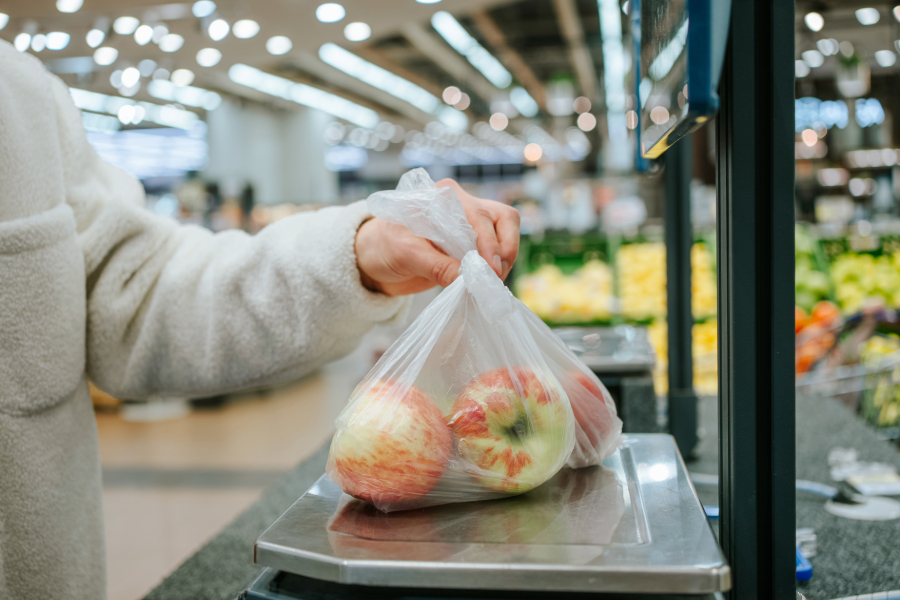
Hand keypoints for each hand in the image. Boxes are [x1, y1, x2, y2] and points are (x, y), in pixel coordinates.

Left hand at [355, 179, 519, 295]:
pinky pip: (496, 251)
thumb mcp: (405, 255)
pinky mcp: (472, 244)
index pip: (480, 214)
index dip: (490, 242)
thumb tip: (467, 280)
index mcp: (443, 197)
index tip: (490, 269)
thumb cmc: (383, 247)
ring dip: (504, 260)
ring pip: (505, 233)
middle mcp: (462, 205)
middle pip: (503, 219)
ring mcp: (470, 224)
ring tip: (488, 283)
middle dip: (505, 250)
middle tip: (495, 278)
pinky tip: (483, 283)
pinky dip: (496, 267)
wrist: (373, 259)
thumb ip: (436, 266)